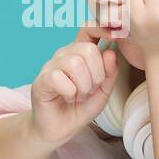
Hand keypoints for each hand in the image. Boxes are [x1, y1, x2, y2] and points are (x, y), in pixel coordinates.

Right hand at [29, 20, 119, 144]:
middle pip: (87, 49)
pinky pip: (59, 78)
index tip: (117, 36)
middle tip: (91, 90)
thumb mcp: (103, 91)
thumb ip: (110, 72)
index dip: (102, 29)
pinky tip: (68, 98)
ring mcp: (50, 66)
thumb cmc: (80, 107)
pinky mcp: (41, 80)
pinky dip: (70, 92)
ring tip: (80, 96)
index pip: (88, 28)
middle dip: (96, 75)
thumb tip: (111, 51)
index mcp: (80, 53)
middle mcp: (64, 55)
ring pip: (74, 63)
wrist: (60, 129)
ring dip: (83, 86)